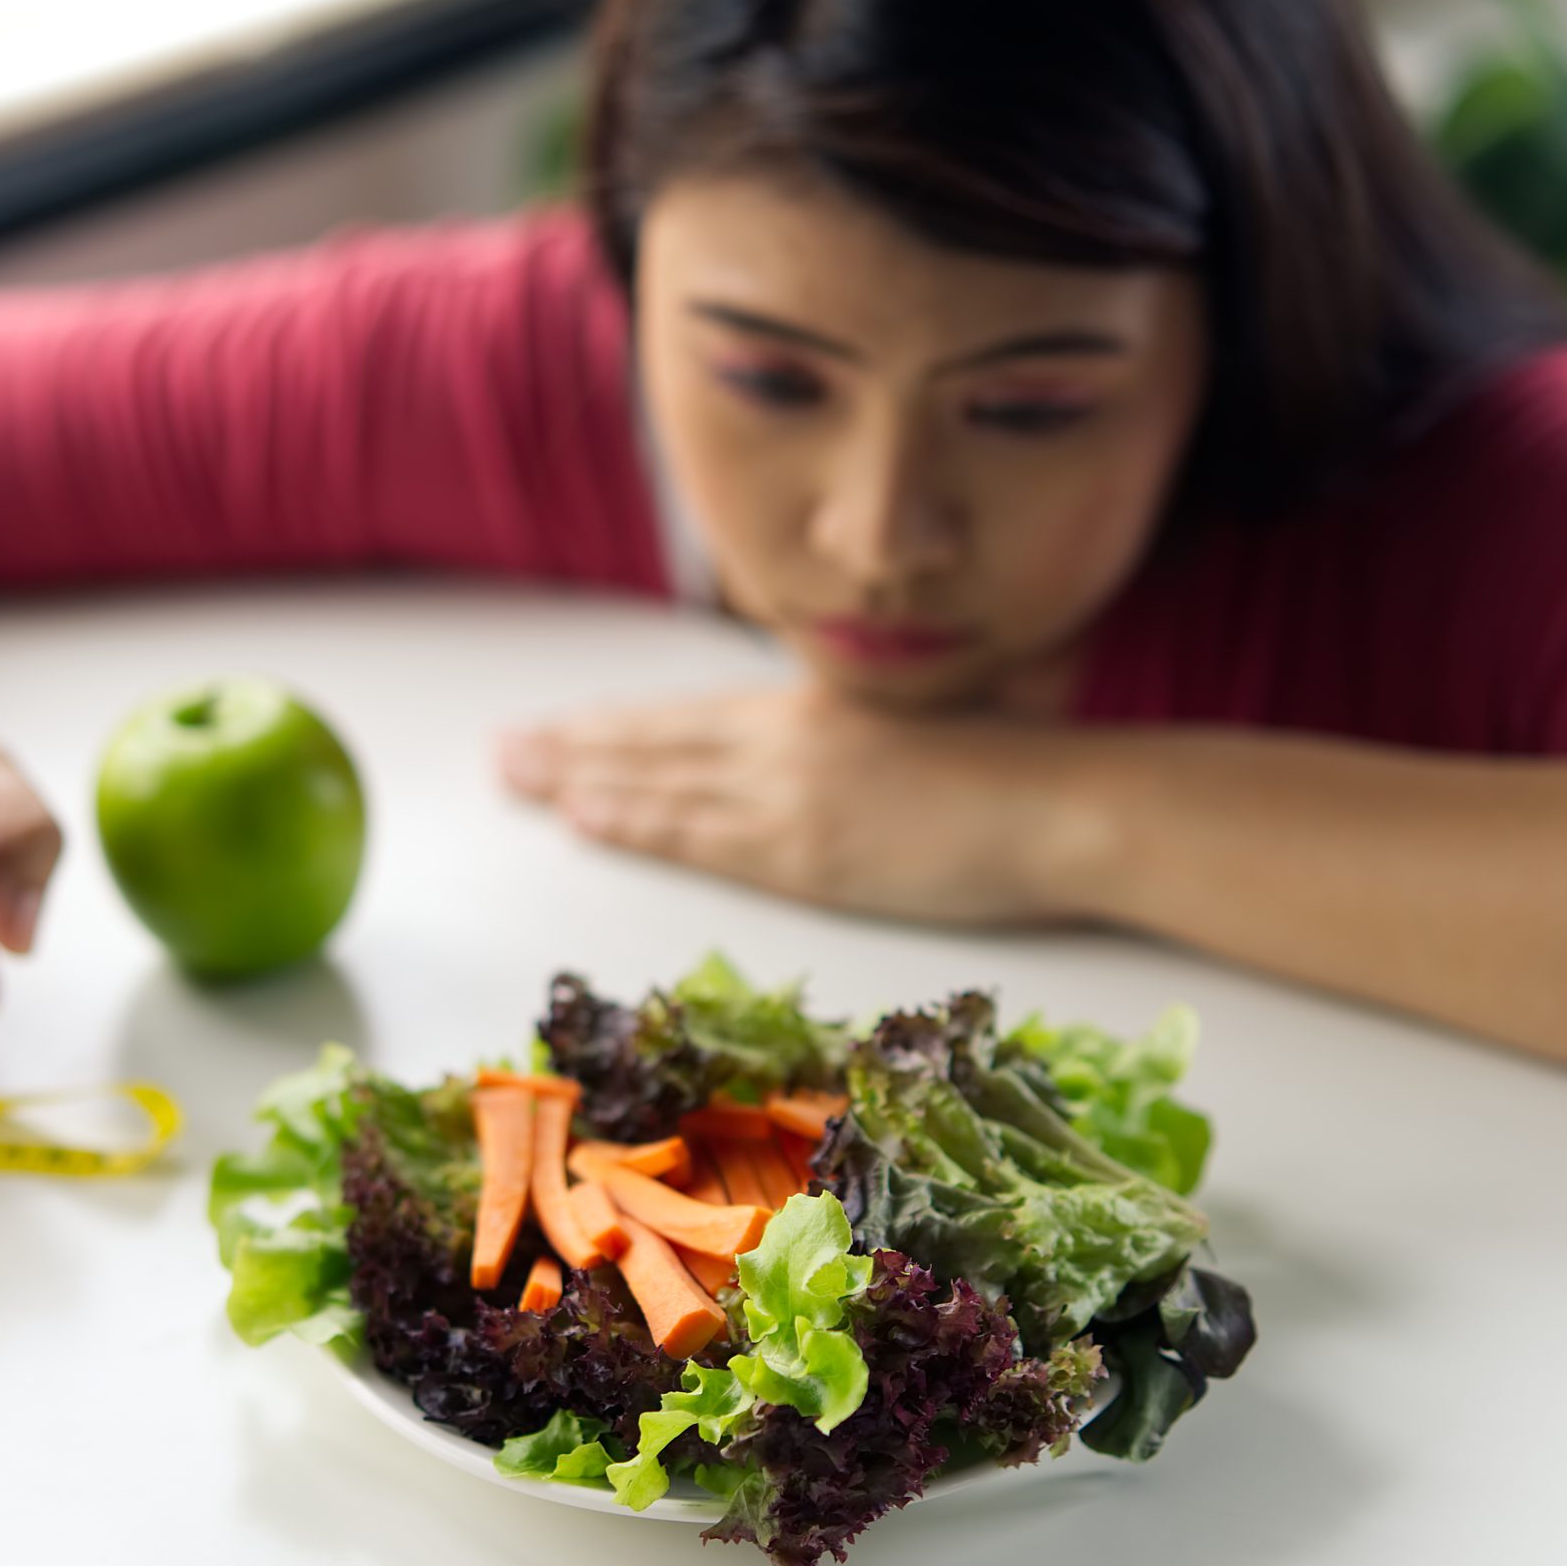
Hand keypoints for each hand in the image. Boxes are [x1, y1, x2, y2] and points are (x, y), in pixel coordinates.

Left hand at [498, 688, 1108, 924]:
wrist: (1063, 804)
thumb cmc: (1011, 773)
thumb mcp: (910, 737)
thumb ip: (841, 748)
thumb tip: (797, 768)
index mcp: (813, 712)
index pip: (690, 722)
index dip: (619, 729)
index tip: (562, 730)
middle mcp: (787, 743)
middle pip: (658, 745)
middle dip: (575, 749)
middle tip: (503, 752)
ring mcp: (792, 796)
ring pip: (663, 783)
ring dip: (582, 780)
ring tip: (518, 778)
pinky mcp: (807, 853)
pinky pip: (702, 838)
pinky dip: (639, 825)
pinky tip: (586, 820)